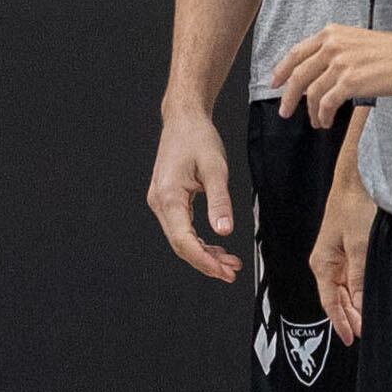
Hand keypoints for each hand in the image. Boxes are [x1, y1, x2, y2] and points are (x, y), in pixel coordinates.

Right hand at [145, 102, 240, 281]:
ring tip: (229, 262)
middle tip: (232, 272)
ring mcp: (161, 202)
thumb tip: (224, 232)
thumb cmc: (198, 139)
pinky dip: (198, 240)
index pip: (183, 240)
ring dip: (204, 253)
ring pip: (180, 239)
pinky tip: (216, 247)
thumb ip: (220, 202)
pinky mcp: (167, 200)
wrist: (183, 119)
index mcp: (169, 196)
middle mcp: (160, 202)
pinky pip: (181, 228)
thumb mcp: (216, 169)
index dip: (204, 261)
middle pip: (180, 245)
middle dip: (206, 262)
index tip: (224, 272)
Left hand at [269, 24, 391, 125]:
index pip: (296, 52)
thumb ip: (334, 51)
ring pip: (311, 92)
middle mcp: (332, 45)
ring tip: (316, 121)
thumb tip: (315, 74)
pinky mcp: (350, 81)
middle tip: (284, 111)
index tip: (275, 83)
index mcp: (331, 33)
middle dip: (288, 96)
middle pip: (298, 74)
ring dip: (310, 111)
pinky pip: (326, 103)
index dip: (282, 70)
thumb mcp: (356, 41)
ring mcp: (340, 63)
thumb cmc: (391, 51)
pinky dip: (322, 115)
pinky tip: (326, 121)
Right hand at [312, 173, 375, 341]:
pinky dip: (360, 290)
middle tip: (365, 334)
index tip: (351, 339)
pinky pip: (352, 277)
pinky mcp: (349, 248)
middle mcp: (327, 262)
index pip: (330, 303)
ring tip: (368, 321)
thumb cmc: (355, 207)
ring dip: (355, 305)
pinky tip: (369, 296)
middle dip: (349, 317)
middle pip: (336, 298)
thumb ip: (359, 279)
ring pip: (345, 289)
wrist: (359, 178)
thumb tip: (358, 306)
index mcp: (323, 264)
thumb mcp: (360, 247)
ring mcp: (338, 255)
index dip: (341, 323)